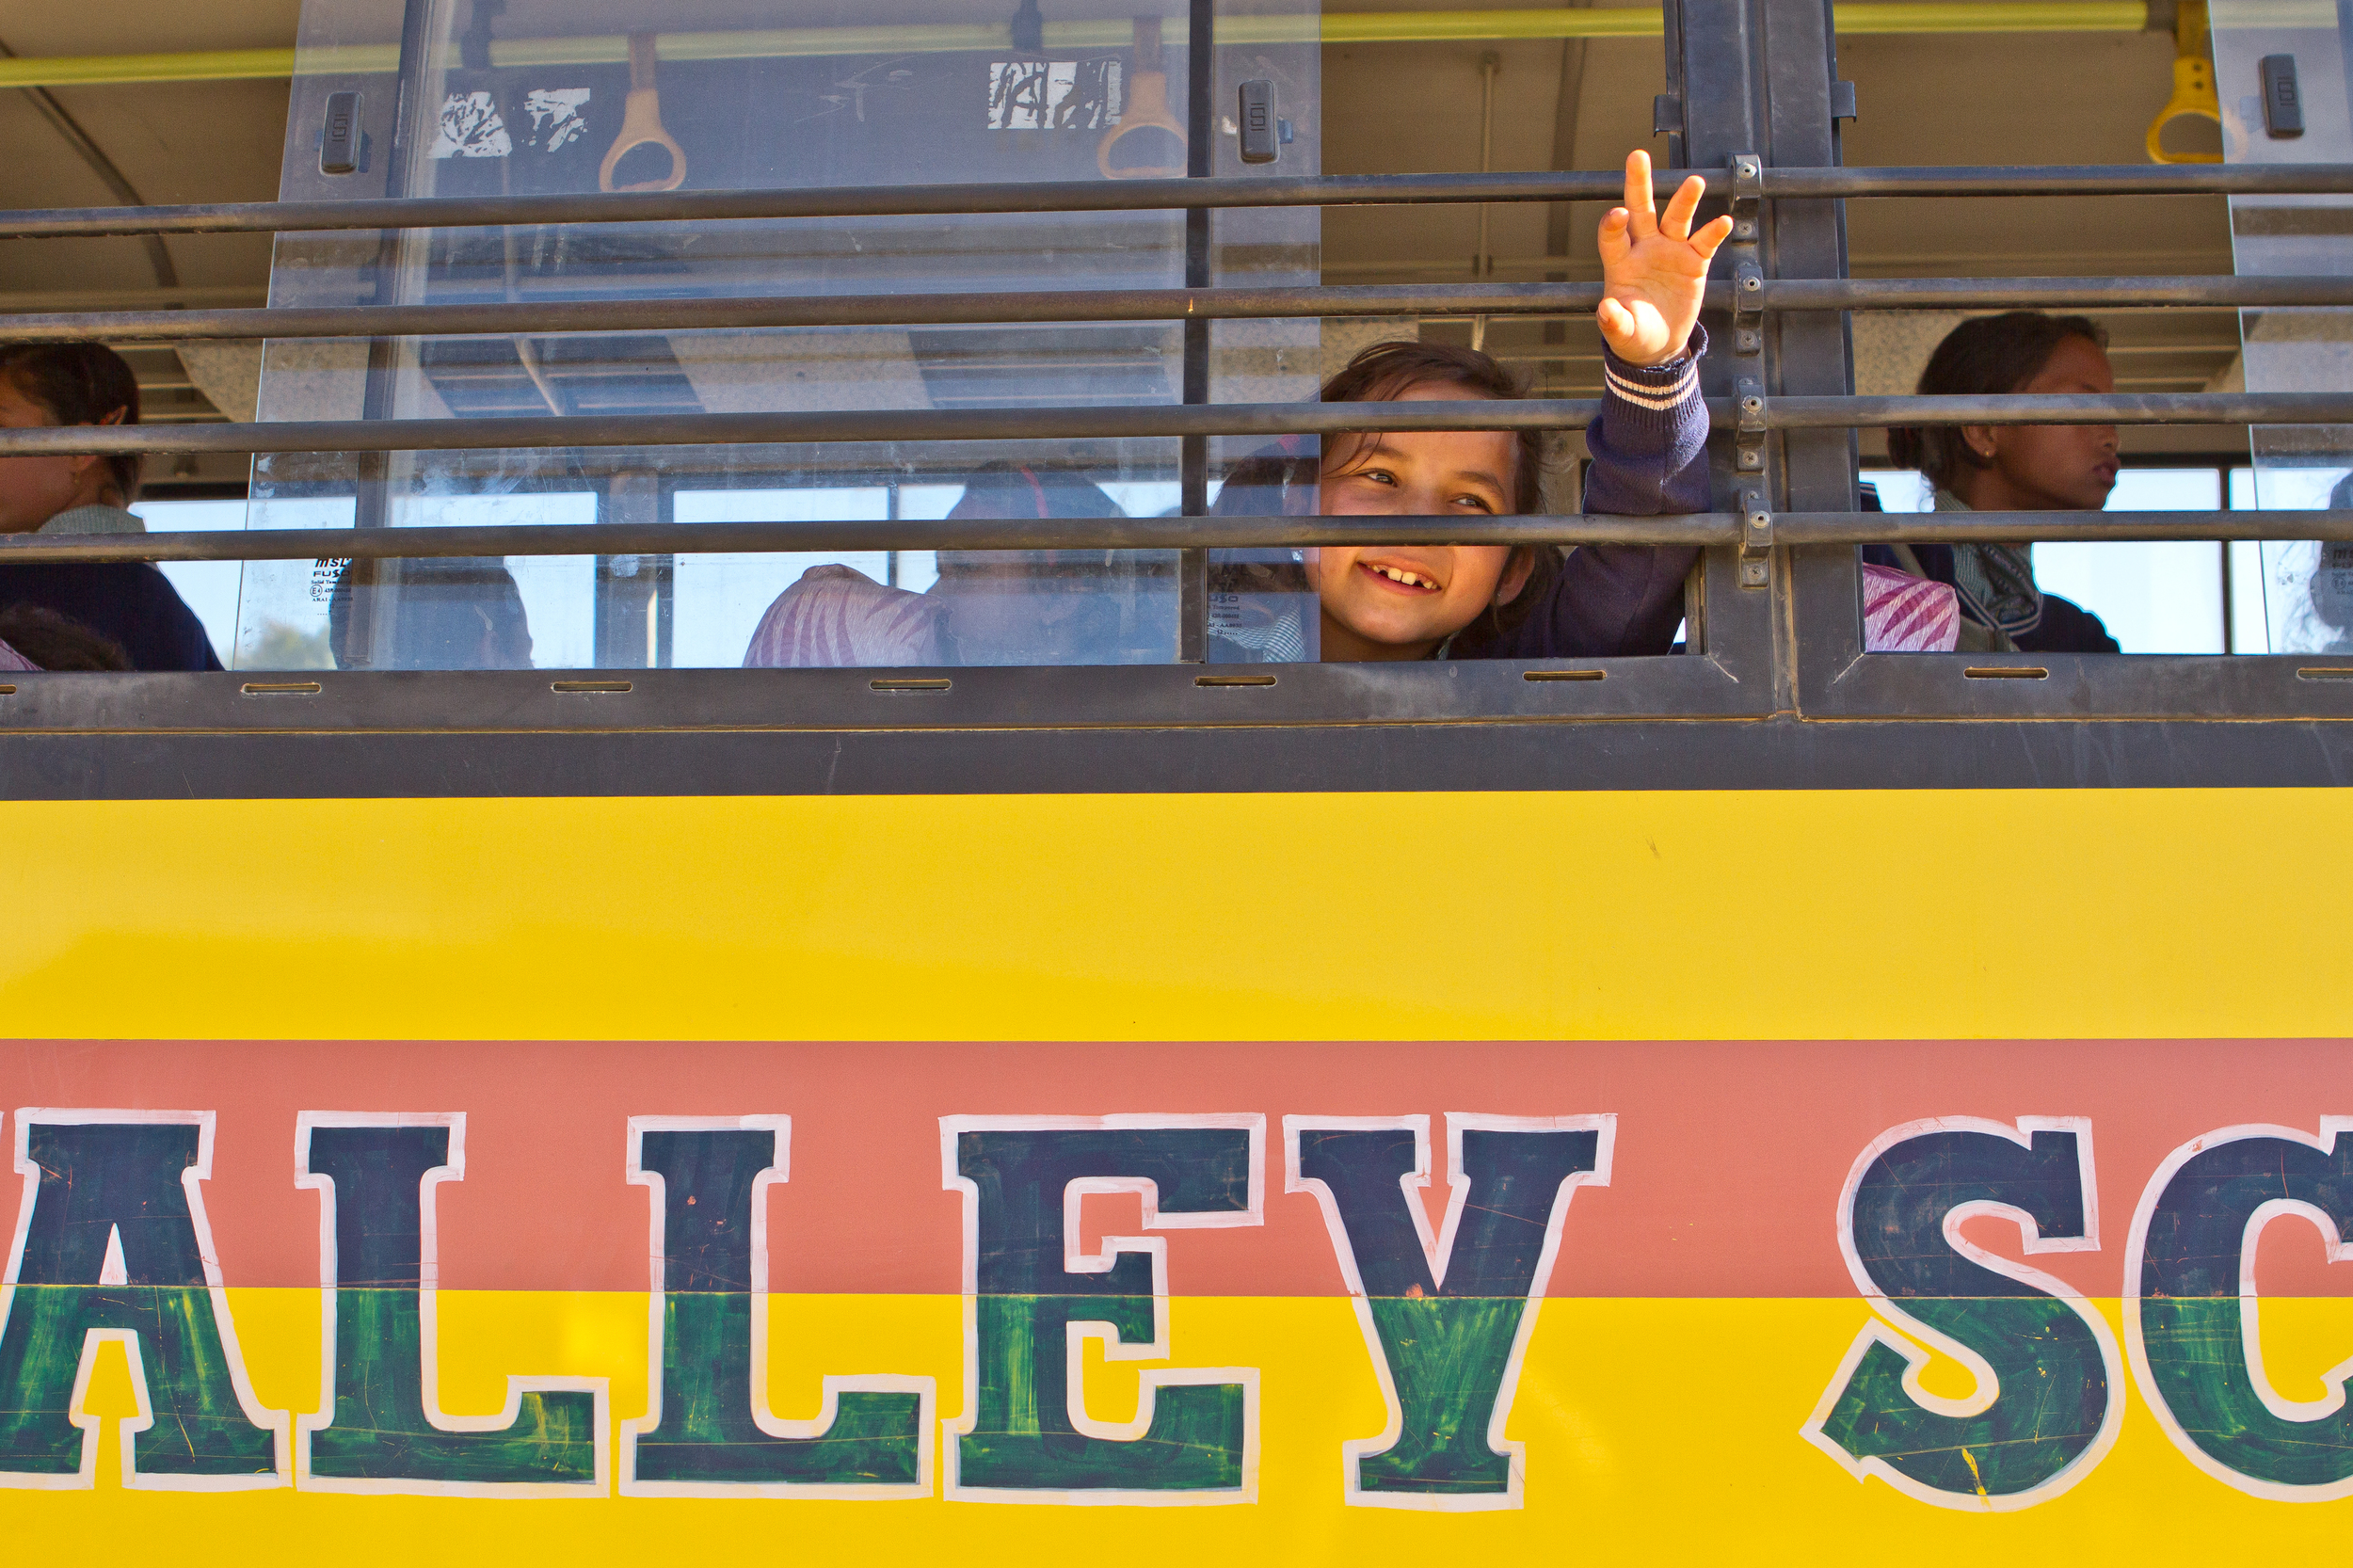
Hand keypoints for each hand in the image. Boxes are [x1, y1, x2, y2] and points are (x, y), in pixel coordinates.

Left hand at [1596, 148, 1734, 365]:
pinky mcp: (1694, 261)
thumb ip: (1614, 322)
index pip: (1613, 235)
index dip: (1613, 224)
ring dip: (1685, 200)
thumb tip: (1605, 310)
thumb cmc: (1635, 334)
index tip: (1617, 214)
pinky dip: (1714, 232)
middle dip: (1639, 183)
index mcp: (1621, 262)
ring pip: (1677, 218)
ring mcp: (1671, 251)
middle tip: (1637, 155)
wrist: (1659, 343)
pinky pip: (1705, 242)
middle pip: (1641, 209)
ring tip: (1695, 182)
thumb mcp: (1623, 333)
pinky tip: (1724, 221)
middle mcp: (1644, 248)